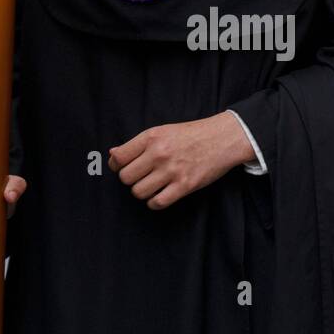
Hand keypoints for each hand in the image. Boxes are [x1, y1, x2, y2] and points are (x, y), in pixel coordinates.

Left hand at [108, 112, 254, 210]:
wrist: (221, 138)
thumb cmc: (190, 135)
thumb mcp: (161, 131)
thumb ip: (137, 144)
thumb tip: (113, 154)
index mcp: (151, 137)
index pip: (119, 158)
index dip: (115, 166)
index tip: (120, 168)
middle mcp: (159, 154)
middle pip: (126, 177)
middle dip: (129, 180)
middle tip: (138, 177)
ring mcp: (172, 171)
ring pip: (139, 192)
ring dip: (142, 192)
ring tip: (150, 186)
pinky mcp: (185, 186)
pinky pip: (158, 202)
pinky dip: (154, 202)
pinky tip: (158, 195)